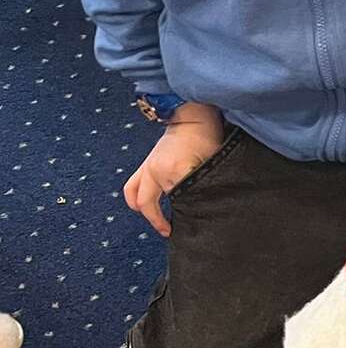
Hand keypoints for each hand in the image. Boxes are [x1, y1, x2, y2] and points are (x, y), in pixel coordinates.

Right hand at [123, 102, 224, 236]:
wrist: (191, 116)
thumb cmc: (205, 136)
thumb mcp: (213, 161)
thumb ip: (206, 182)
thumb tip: (206, 203)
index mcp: (175, 170)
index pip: (178, 201)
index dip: (185, 214)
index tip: (192, 223)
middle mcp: (156, 170)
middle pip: (152, 205)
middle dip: (160, 220)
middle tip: (171, 231)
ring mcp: (147, 167)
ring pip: (136, 199)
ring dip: (145, 213)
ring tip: (157, 223)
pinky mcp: (144, 164)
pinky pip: (131, 187)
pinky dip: (135, 199)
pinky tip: (143, 207)